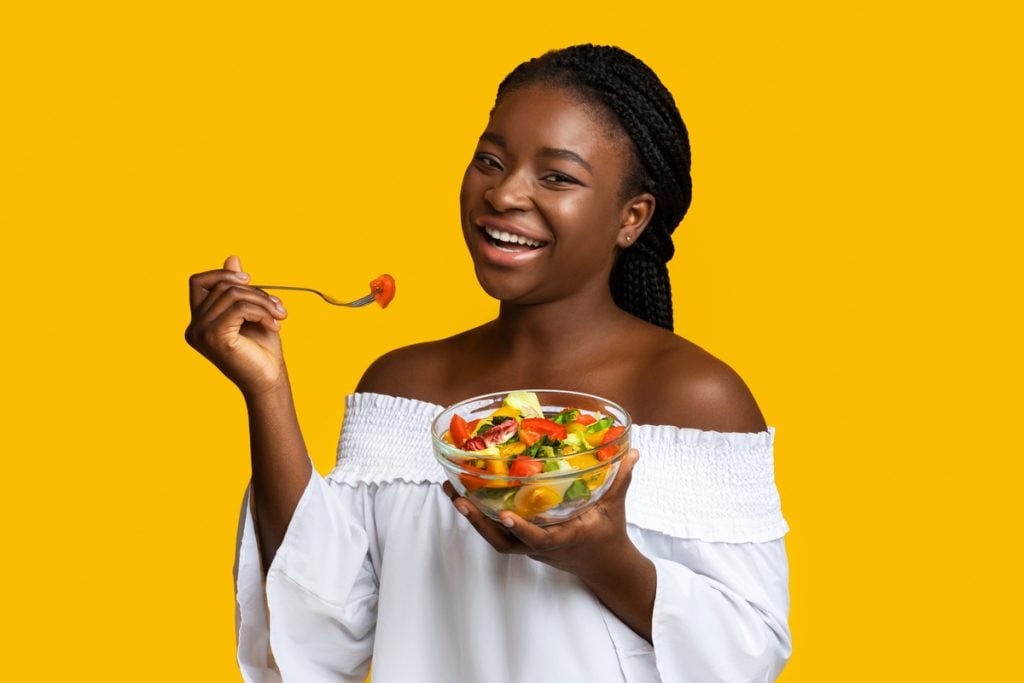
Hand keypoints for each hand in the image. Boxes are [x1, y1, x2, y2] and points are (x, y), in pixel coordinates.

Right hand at [185, 255, 289, 396]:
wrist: (269, 380)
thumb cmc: (262, 350)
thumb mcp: (252, 312)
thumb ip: (239, 289)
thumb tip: (233, 258)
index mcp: (199, 321)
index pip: (198, 281)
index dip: (222, 274)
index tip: (250, 281)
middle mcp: (193, 327)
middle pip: (221, 287)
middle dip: (255, 291)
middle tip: (279, 307)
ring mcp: (201, 333)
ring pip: (232, 295)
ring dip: (264, 302)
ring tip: (280, 316)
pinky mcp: (214, 338)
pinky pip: (240, 308)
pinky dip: (262, 312)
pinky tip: (275, 325)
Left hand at [443, 449, 643, 581]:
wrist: (604, 565)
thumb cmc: (608, 534)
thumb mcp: (615, 507)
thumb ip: (621, 478)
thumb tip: (632, 451)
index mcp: (564, 538)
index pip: (539, 538)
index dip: (521, 528)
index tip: (504, 514)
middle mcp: (541, 547)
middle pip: (503, 542)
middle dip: (478, 523)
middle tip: (459, 497)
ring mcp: (530, 547)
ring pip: (494, 538)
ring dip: (471, 518)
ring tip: (452, 491)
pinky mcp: (523, 543)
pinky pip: (497, 532)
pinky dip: (479, 516)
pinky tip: (465, 495)